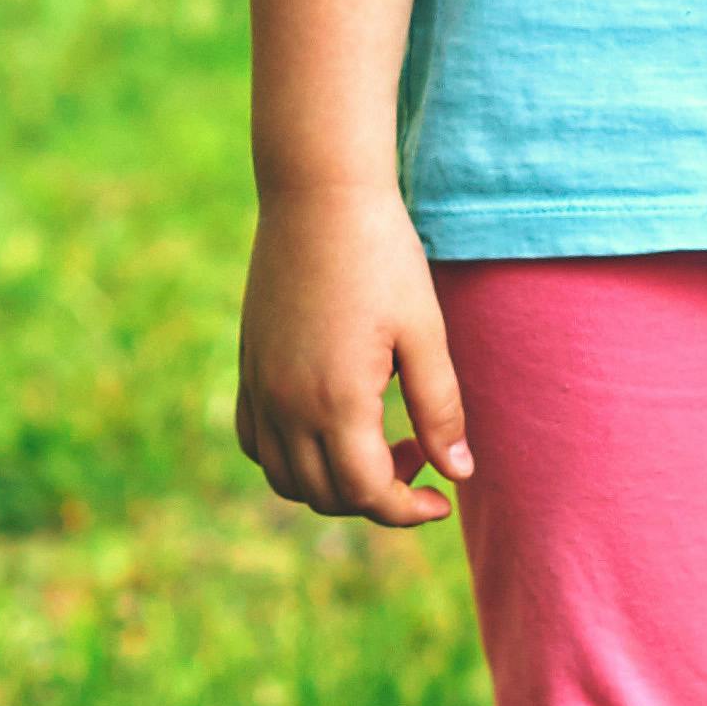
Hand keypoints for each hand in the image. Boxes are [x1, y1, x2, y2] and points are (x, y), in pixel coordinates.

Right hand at [235, 181, 470, 529]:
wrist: (319, 195)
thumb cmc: (383, 256)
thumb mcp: (425, 332)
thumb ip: (440, 409)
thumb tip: (457, 474)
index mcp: (337, 400)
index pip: (367, 493)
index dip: (408, 510)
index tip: (442, 498)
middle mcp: (287, 404)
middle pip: (325, 495)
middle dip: (377, 497)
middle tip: (419, 454)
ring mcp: (260, 387)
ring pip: (285, 478)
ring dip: (332, 483)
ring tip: (379, 442)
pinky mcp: (248, 366)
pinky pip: (255, 441)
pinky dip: (288, 458)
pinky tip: (328, 427)